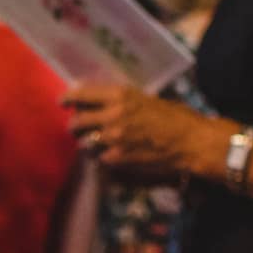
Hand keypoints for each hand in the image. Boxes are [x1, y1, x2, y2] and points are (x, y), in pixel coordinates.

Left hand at [62, 83, 217, 178]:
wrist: (190, 141)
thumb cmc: (174, 117)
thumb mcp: (146, 99)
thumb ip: (122, 100)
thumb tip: (101, 102)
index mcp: (120, 95)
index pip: (82, 93)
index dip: (68, 98)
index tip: (62, 101)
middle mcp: (112, 114)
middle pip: (77, 121)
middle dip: (74, 125)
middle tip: (76, 127)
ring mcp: (113, 138)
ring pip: (84, 142)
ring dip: (87, 142)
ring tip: (94, 142)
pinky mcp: (117, 158)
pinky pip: (99, 158)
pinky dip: (102, 157)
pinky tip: (110, 155)